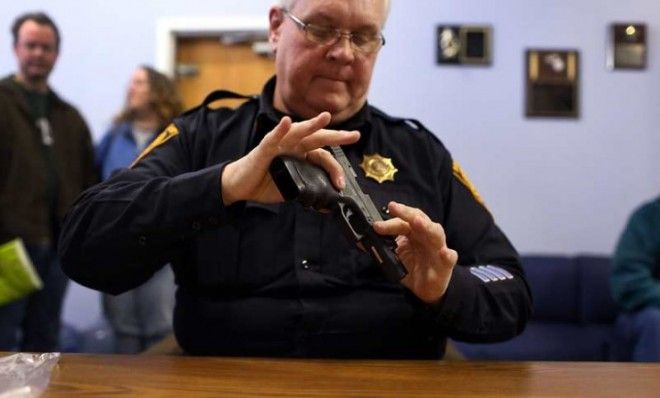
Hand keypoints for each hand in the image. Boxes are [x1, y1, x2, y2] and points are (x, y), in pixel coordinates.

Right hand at [221, 112, 359, 204]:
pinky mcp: (263, 149)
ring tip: (325, 117)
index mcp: (301, 154)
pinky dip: (280, 130)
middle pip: (317, 138)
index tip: (342, 183)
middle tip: (354, 135)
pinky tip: (286, 122)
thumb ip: (308, 189)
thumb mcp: (292, 188)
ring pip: (298, 132)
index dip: (335, 168)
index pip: (323, 155)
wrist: (241, 186)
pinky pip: (272, 138)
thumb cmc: (265, 182)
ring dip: (312, 124)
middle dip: (336, 136)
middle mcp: (292, 146)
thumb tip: (327, 202)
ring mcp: (278, 145)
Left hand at [373, 201, 457, 303]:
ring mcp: (438, 248)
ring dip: (426, 226)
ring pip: (435, 233)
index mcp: (413, 233)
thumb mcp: (394, 258)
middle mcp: (426, 236)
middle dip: (406, 213)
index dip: (389, 222)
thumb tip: (361, 241)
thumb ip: (380, 249)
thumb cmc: (412, 268)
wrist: (426, 289)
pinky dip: (447, 254)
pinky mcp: (446, 263)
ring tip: (417, 222)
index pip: (402, 222)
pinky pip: (449, 257)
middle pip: (418, 219)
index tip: (376, 225)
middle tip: (394, 207)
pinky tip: (444, 252)